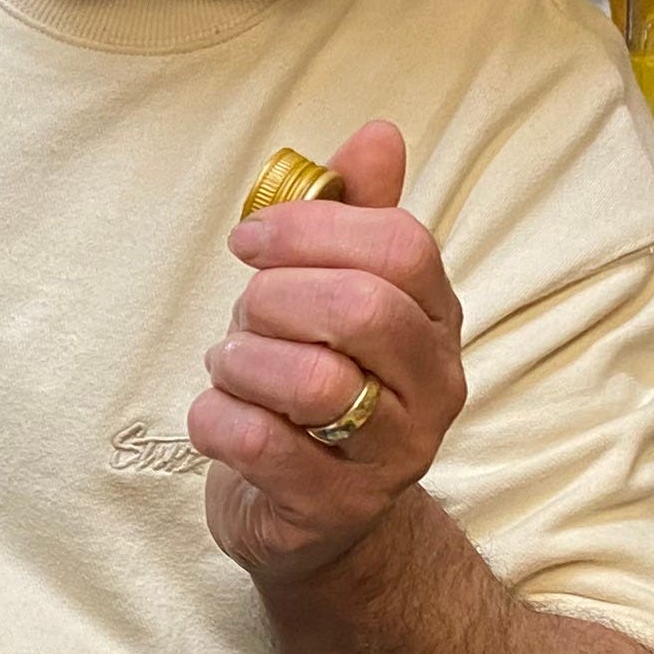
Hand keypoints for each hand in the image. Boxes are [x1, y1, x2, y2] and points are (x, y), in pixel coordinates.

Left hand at [190, 120, 464, 586]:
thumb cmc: (316, 383)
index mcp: (437, 321)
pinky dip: (216, 418)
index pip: (402, 247)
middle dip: (275, 296)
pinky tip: (219, 417)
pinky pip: (261, 443)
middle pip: (361, 308)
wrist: (313, 519)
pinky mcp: (333, 509)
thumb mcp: (335, 293)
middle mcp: (434, 390)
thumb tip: (378, 133)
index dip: (312, 228)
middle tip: (243, 310)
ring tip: (232, 367)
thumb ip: (356, 215)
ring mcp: (391, 458)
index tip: (250, 239)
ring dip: (243, 360)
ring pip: (312, 380)